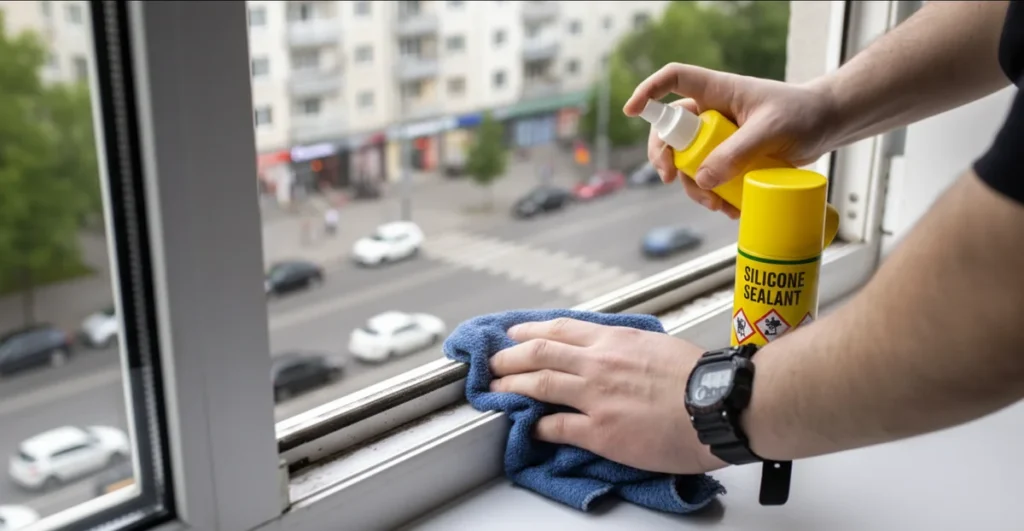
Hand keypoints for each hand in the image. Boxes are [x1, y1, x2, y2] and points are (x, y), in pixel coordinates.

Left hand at [489, 317, 727, 474]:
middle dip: (509, 358)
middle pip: (539, 353)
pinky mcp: (600, 431)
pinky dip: (537, 426)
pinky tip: (529, 428)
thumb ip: (628, 347)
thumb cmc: (700, 377)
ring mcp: (595, 396)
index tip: (514, 335)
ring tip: (496, 392)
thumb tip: (616, 351)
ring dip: (511, 388)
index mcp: (614, 340)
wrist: (718, 404)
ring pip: (538, 385)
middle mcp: (598, 363)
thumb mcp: (657, 345)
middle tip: (493, 363)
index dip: (529, 331)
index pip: (560, 329)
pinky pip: (556, 427)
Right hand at [623, 63, 840, 218]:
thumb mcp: (771, 130)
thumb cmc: (803, 114)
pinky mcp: (730, 158)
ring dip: (692, 186)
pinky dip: (713, 195)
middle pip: (669, 131)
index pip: (674, 80)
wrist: (828, 126)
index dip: (649, 91)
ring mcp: (719, 137)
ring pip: (687, 162)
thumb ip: (737, 152)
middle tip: (669, 178)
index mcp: (718, 91)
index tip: (632, 110)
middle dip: (664, 157)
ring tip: (717, 205)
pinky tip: (730, 208)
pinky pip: (709, 178)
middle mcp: (712, 112)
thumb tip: (701, 179)